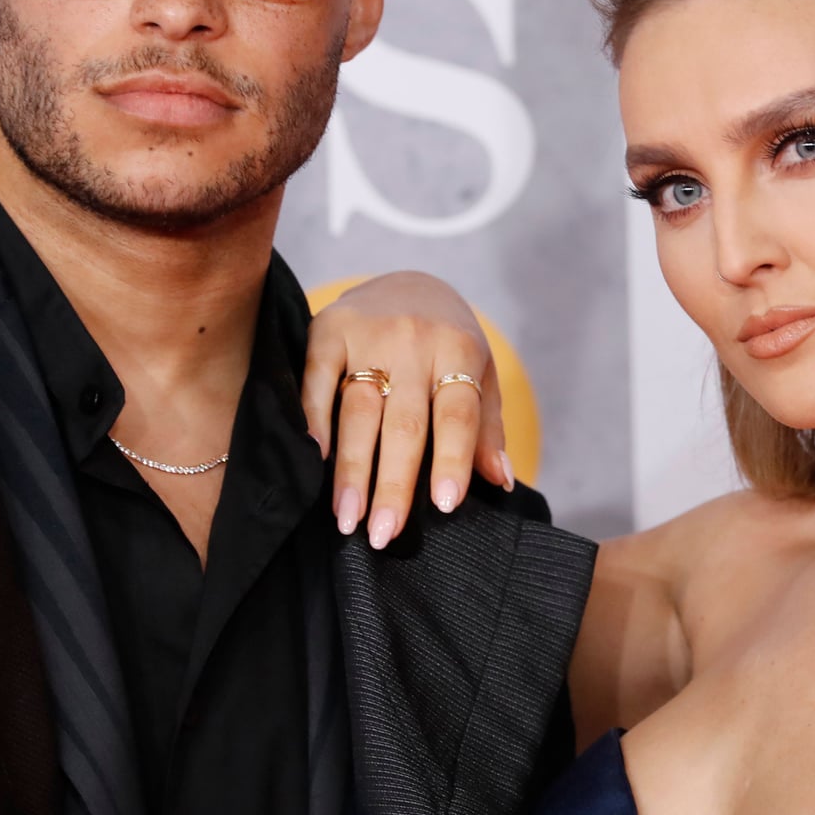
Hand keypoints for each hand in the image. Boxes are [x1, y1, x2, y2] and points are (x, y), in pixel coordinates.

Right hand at [302, 271, 511, 547]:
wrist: (406, 279)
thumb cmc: (448, 342)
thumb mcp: (480, 373)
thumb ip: (487, 427)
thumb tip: (500, 481)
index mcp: (459, 350)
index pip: (457, 415)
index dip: (452, 460)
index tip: (444, 506)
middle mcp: (415, 340)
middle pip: (405, 423)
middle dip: (392, 483)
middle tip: (382, 535)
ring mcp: (368, 333)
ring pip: (358, 409)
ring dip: (351, 469)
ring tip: (346, 518)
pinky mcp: (328, 328)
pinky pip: (318, 380)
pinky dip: (314, 420)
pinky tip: (314, 460)